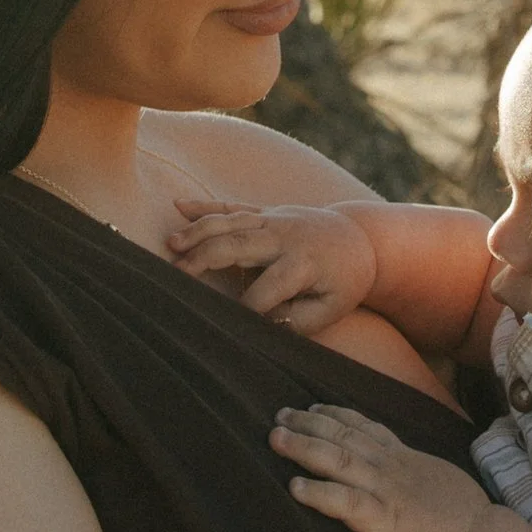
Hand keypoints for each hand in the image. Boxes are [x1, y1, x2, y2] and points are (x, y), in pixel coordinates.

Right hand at [169, 201, 377, 331]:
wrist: (360, 239)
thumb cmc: (344, 281)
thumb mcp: (333, 307)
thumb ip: (299, 321)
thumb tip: (262, 325)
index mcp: (303, 261)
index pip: (268, 288)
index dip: (249, 309)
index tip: (233, 324)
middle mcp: (284, 235)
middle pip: (238, 244)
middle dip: (205, 258)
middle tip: (175, 275)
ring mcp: (273, 219)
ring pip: (229, 221)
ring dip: (198, 231)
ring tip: (171, 245)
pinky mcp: (266, 212)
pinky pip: (232, 207)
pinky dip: (205, 206)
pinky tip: (178, 207)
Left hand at [270, 403, 498, 531]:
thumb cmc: (469, 523)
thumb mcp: (443, 484)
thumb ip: (420, 476)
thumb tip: (413, 478)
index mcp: (407, 460)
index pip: (366, 428)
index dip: (337, 414)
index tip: (313, 407)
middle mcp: (393, 469)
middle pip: (344, 436)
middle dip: (309, 423)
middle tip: (279, 415)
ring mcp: (387, 493)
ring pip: (338, 460)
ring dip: (303, 447)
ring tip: (275, 438)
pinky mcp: (384, 523)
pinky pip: (345, 503)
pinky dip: (318, 493)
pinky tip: (294, 487)